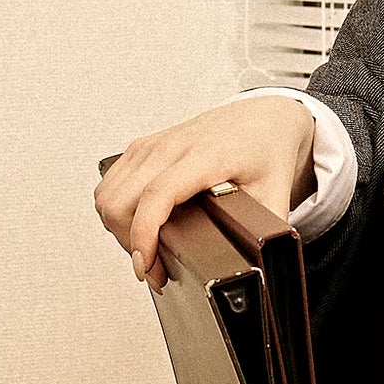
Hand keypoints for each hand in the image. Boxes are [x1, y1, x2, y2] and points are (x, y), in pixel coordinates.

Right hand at [94, 95, 317, 290]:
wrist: (262, 117)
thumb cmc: (267, 150)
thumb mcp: (276, 192)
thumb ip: (266, 231)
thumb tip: (258, 266)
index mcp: (207, 156)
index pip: (158, 195)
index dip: (144, 235)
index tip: (147, 265)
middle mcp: (172, 146)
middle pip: (121, 201)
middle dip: (129, 242)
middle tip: (155, 266)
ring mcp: (152, 144)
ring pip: (106, 195)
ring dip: (118, 229)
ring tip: (146, 248)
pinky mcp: (142, 147)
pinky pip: (109, 184)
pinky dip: (115, 211)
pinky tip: (137, 225)